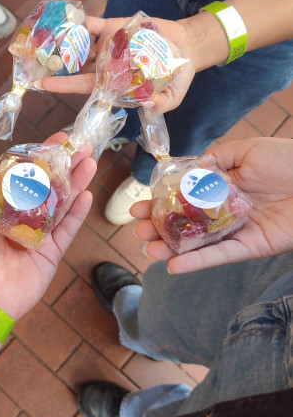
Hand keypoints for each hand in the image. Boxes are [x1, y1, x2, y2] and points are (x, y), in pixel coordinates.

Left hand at [0, 134, 95, 318]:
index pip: (22, 176)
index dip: (39, 158)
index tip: (55, 141)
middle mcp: (20, 219)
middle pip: (47, 187)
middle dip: (64, 166)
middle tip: (81, 146)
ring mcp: (37, 236)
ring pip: (61, 204)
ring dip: (76, 183)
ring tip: (90, 162)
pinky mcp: (50, 253)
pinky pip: (66, 229)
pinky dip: (77, 212)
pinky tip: (86, 194)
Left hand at [40, 15, 196, 112]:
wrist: (187, 47)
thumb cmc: (176, 76)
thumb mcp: (172, 97)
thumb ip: (161, 104)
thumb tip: (148, 105)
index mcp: (114, 83)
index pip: (84, 86)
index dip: (64, 85)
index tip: (44, 84)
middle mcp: (106, 65)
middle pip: (76, 65)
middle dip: (56, 64)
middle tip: (35, 61)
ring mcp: (108, 45)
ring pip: (81, 44)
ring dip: (63, 42)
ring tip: (43, 40)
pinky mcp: (115, 27)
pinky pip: (94, 24)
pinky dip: (80, 21)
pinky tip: (66, 18)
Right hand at [131, 137, 292, 272]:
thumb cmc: (289, 161)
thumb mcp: (248, 150)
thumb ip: (218, 159)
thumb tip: (190, 169)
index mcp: (224, 187)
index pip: (184, 198)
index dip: (160, 203)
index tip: (137, 207)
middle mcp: (226, 211)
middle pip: (187, 224)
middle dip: (160, 228)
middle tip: (138, 230)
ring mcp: (237, 231)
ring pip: (199, 244)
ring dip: (173, 249)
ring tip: (150, 250)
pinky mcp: (251, 247)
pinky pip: (221, 256)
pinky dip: (198, 262)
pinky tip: (175, 266)